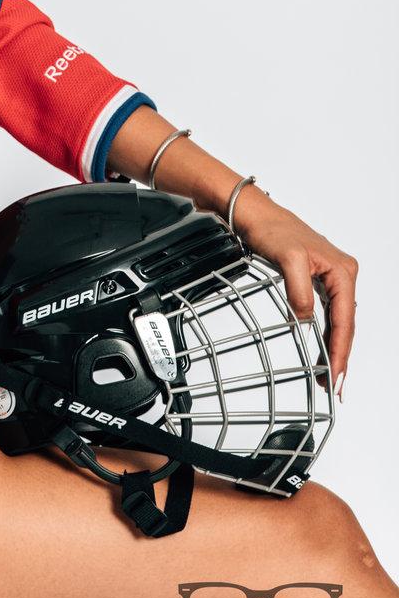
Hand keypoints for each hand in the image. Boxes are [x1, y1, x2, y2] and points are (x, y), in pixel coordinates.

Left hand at [232, 187, 356, 400]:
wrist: (252, 212)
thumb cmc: (271, 228)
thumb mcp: (287, 259)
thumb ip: (300, 292)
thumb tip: (305, 321)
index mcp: (342, 270)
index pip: (344, 320)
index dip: (340, 351)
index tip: (335, 375)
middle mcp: (341, 273)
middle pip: (345, 323)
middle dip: (340, 355)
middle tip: (333, 385)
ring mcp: (330, 275)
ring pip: (337, 319)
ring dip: (334, 346)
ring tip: (329, 373)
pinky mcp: (316, 277)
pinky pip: (327, 310)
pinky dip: (326, 331)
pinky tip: (323, 345)